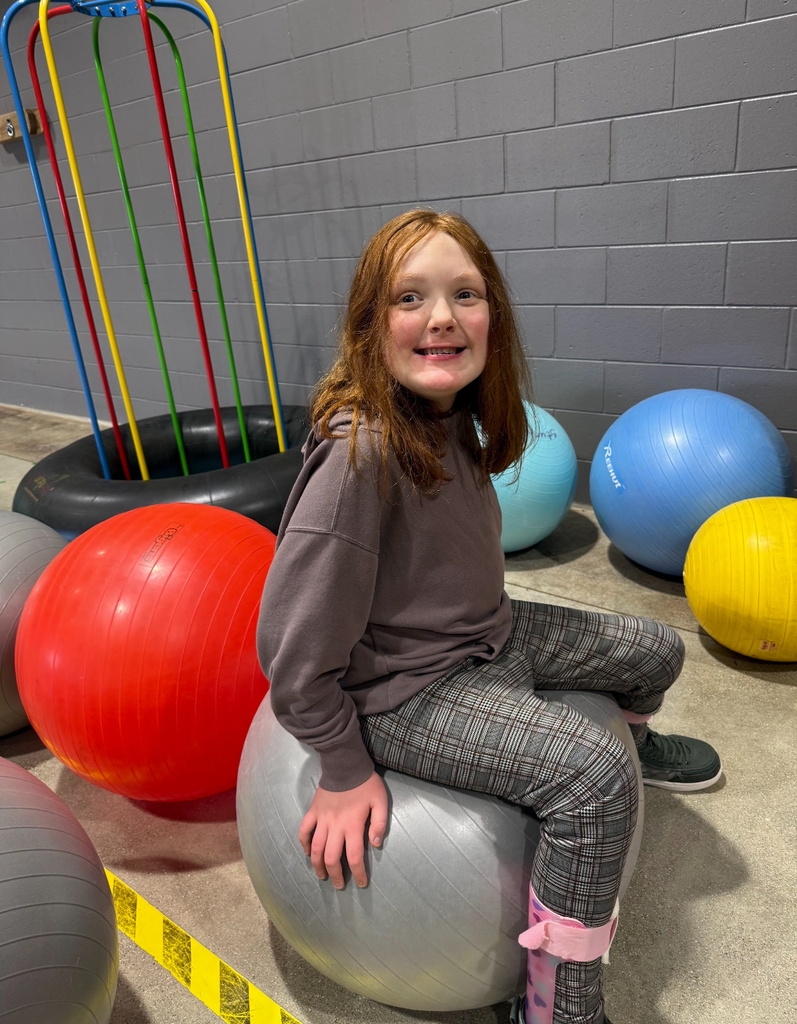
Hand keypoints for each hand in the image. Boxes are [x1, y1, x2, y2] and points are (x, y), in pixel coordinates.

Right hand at [298, 772, 388, 889]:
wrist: (345, 764)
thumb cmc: (366, 783)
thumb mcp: (380, 802)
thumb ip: (379, 824)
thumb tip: (376, 845)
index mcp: (353, 826)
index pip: (354, 857)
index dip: (358, 873)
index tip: (361, 883)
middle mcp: (335, 826)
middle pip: (332, 858)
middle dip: (335, 875)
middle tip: (339, 885)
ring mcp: (322, 819)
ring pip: (315, 849)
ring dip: (317, 865)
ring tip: (322, 875)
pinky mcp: (313, 811)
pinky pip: (304, 830)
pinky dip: (303, 843)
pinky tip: (307, 853)